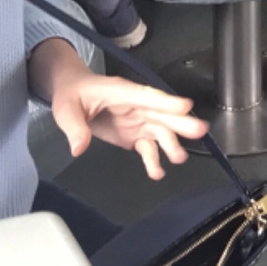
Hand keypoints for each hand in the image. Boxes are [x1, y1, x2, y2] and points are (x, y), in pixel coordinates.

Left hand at [51, 74, 209, 178]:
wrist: (72, 95)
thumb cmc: (72, 95)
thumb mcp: (66, 109)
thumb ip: (75, 127)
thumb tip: (79, 147)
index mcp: (121, 92)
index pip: (146, 96)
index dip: (165, 101)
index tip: (186, 106)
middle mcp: (135, 106)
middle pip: (160, 113)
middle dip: (180, 122)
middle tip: (200, 131)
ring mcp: (136, 121)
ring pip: (159, 131)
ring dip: (171, 143)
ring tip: (179, 158)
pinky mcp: (133, 135)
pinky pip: (148, 147)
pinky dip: (153, 159)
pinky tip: (157, 172)